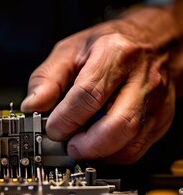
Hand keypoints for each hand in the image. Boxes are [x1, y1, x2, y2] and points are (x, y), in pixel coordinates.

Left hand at [21, 7, 177, 163]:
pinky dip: (112, 154)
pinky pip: (137, 149)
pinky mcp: (162, 119)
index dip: (65, 119)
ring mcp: (155, 101)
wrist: (152, 40)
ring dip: (98, 153)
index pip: (88, 96)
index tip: (52, 128)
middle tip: (68, 145)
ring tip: (81, 144)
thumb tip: (32, 106)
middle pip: (116, 126)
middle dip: (86, 145)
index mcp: (115, 54)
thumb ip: (47, 78)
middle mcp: (141, 79)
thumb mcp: (69, 51)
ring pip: (129, 144)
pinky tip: (99, 143)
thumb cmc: (108, 44)